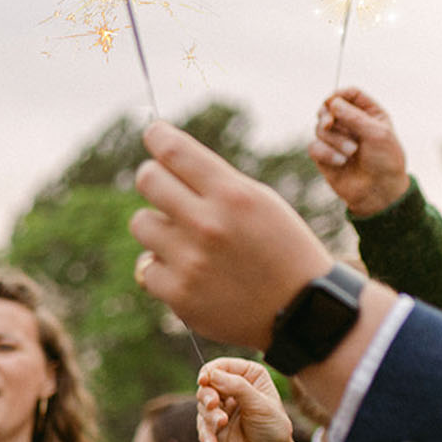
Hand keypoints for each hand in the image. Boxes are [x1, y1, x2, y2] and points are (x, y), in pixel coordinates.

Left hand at [130, 121, 335, 349]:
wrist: (301, 308)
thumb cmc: (281, 248)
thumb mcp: (261, 203)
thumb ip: (216, 184)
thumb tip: (166, 163)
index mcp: (233, 195)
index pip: (176, 152)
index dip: (158, 137)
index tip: (153, 133)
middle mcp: (208, 224)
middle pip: (148, 180)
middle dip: (152, 178)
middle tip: (162, 184)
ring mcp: (190, 260)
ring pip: (141, 223)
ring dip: (156, 225)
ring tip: (183, 236)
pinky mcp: (178, 294)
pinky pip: (146, 266)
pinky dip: (162, 267)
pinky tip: (188, 271)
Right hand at [196, 357, 302, 441]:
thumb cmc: (272, 427)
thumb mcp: (259, 403)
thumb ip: (236, 386)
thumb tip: (210, 374)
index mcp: (248, 376)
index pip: (222, 366)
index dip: (210, 371)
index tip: (204, 380)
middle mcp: (231, 389)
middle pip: (207, 384)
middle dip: (207, 395)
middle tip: (213, 404)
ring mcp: (220, 408)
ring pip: (202, 405)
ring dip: (210, 416)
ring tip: (222, 425)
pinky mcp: (211, 426)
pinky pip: (201, 426)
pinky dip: (205, 434)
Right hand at [311, 88, 408, 216]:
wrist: (378, 191)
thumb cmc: (385, 160)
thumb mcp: (377, 134)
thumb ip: (354, 117)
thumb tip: (332, 102)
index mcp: (368, 113)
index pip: (349, 94)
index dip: (339, 95)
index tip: (334, 102)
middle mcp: (350, 124)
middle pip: (329, 108)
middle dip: (328, 116)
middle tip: (330, 123)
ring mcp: (336, 140)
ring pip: (320, 128)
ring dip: (334, 140)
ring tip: (351, 153)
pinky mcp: (324, 156)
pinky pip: (314, 147)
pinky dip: (326, 154)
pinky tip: (340, 163)